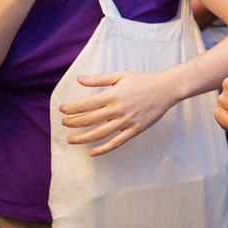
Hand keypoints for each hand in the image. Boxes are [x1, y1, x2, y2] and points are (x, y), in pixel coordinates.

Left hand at [59, 71, 176, 155]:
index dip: (71, 108)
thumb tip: (79, 79)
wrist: (165, 88)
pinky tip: (92, 152)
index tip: (62, 110)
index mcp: (112, 95)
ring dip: (82, 138)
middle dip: (73, 123)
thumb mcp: (120, 75)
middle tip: (63, 124)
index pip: (85, 105)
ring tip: (71, 140)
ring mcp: (126, 121)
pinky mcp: (135, 130)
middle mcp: (117, 110)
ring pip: (99, 134)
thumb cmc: (142, 80)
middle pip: (89, 120)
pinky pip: (116, 142)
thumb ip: (98, 79)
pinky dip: (103, 149)